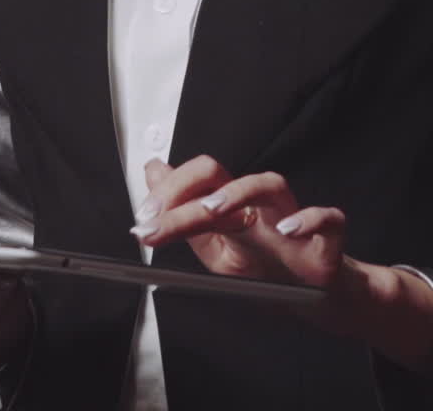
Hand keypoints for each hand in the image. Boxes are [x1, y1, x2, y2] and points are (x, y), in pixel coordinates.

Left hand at [131, 157, 432, 373]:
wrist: (322, 300)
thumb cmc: (269, 269)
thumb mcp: (216, 248)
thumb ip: (183, 213)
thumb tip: (151, 171)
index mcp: (234, 208)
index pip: (197, 181)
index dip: (167, 194)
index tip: (142, 221)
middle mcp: (260, 207)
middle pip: (225, 176)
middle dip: (187, 190)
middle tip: (157, 218)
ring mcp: (294, 220)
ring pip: (272, 185)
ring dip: (240, 192)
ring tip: (211, 209)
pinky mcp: (328, 242)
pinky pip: (329, 220)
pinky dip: (310, 220)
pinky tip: (289, 229)